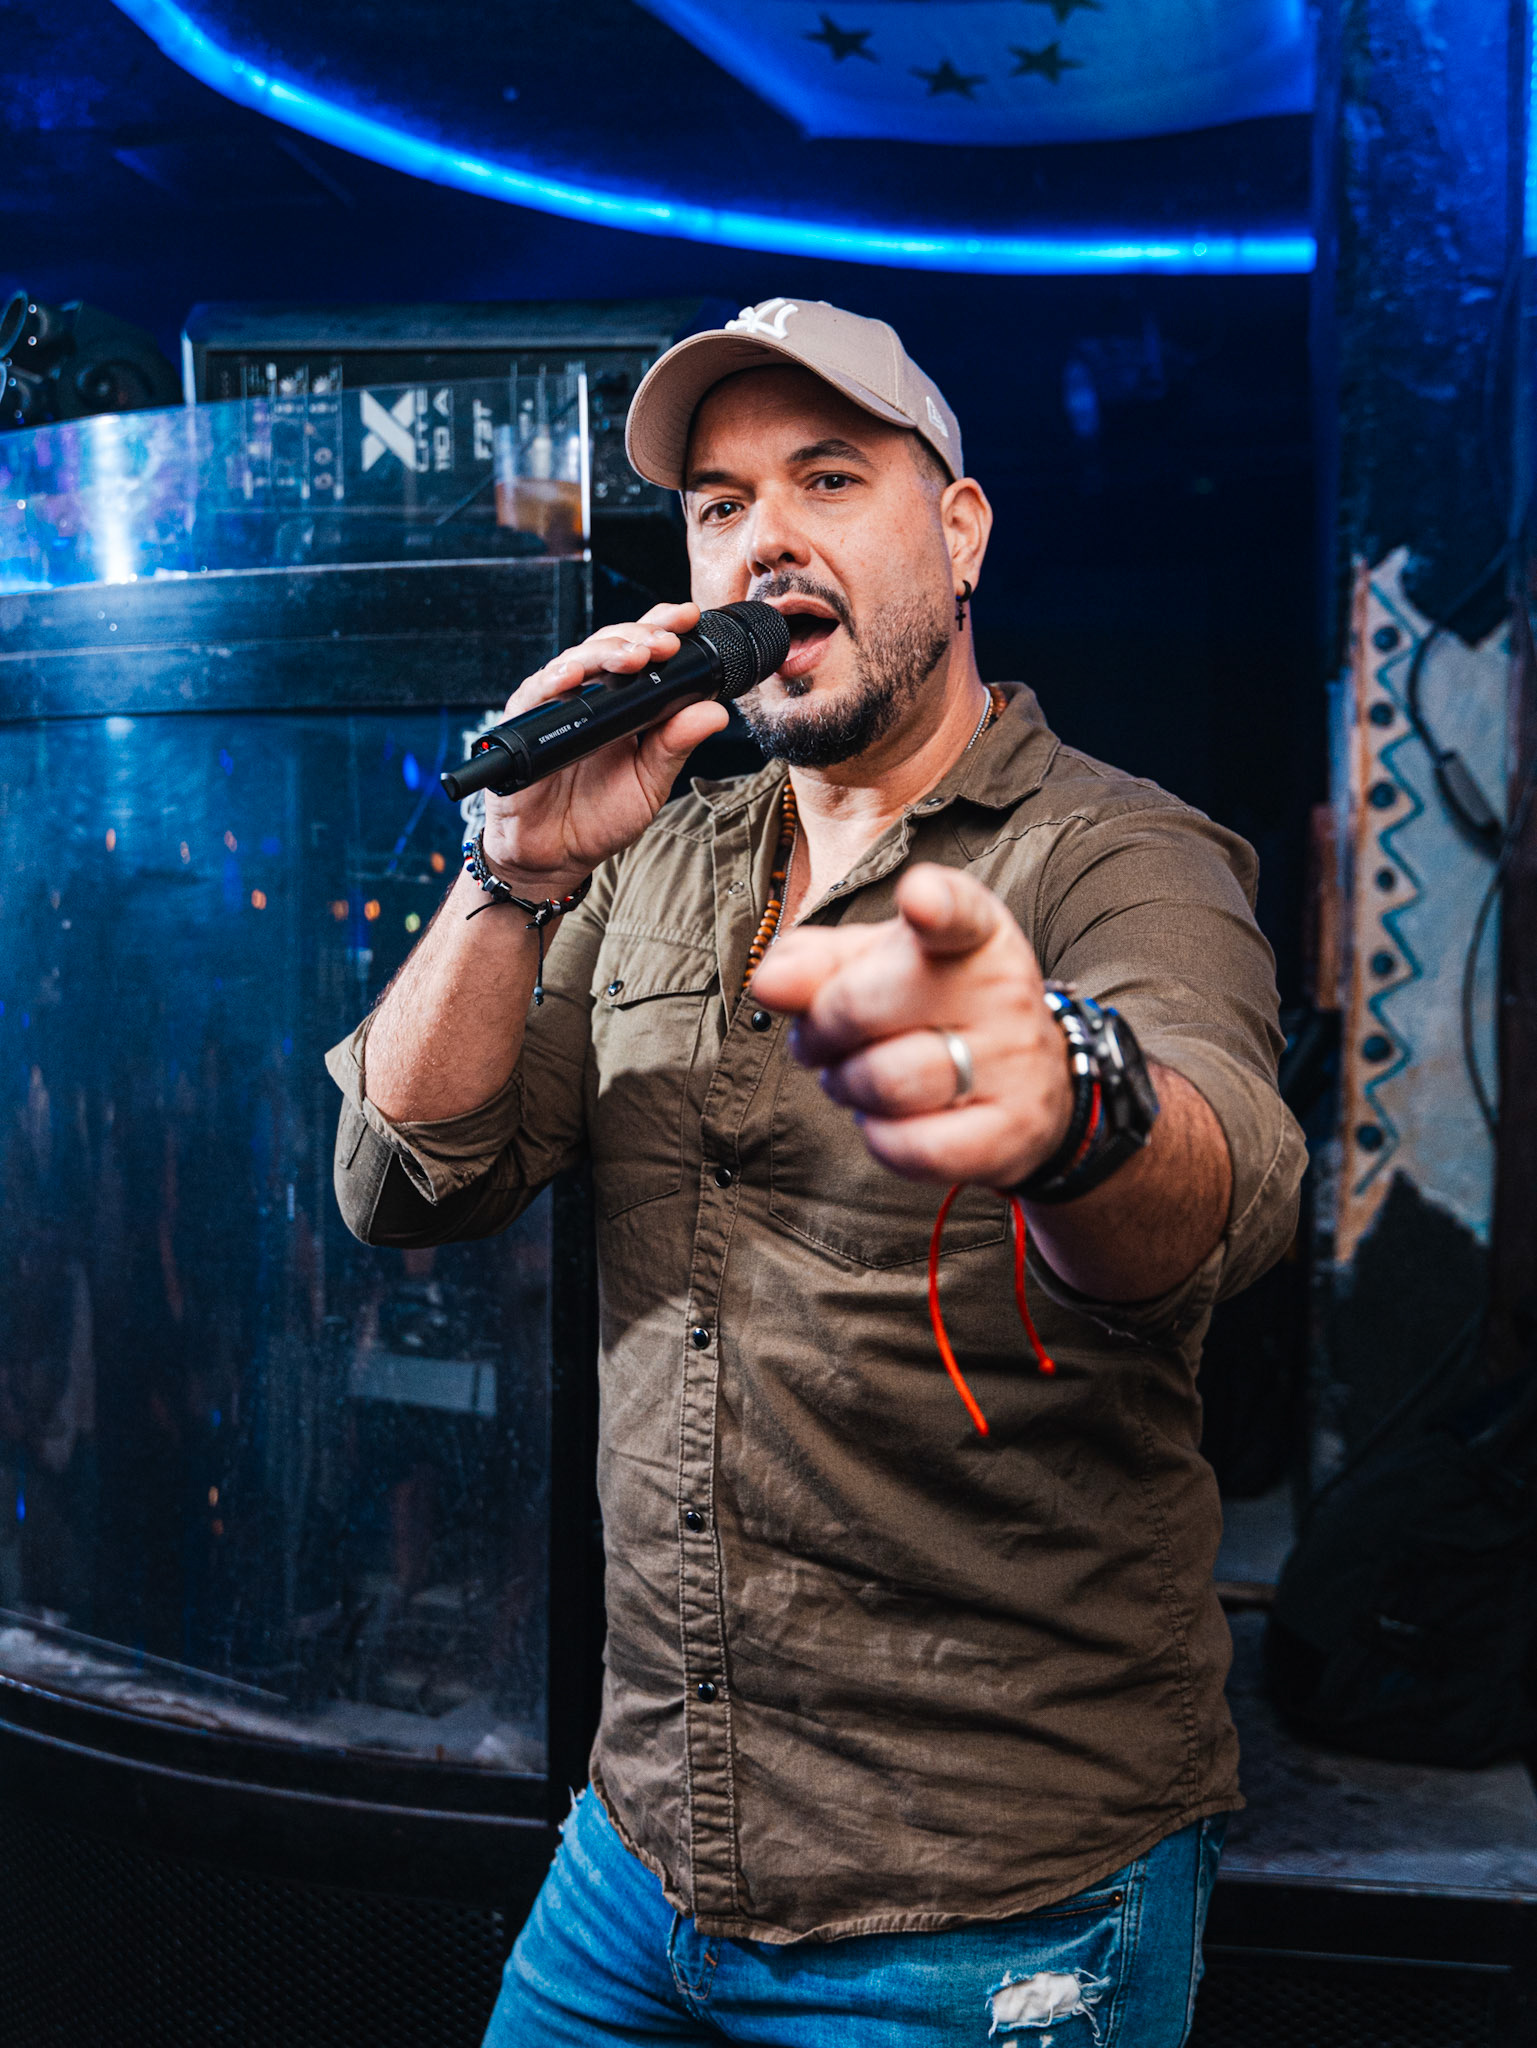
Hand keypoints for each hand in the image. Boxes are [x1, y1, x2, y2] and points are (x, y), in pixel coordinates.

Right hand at [479, 601, 729, 894]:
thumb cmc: (599, 817)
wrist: (554, 856)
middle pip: (611, 644)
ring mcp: (555, 704)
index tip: (690, 617)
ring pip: (578, 658)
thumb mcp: (649, 782)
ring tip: (636, 655)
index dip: (663, 626)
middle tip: (668, 642)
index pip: (642, 649)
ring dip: (607, 651)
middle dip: (642, 636)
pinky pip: (536, 692)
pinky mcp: (523, 722)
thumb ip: (676, 745)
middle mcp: (588, 694)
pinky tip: (574, 676)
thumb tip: (715, 712)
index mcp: (622, 702)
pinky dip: (555, 679)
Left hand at [749, 864, 1074, 1187]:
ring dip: (845, 1087)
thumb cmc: (931, 1008)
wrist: (1030, 1081)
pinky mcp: (1012, 1131)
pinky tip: (888, 1121)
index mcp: (971, 932)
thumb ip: (814, 962)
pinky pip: (914, 1146)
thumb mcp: (878, 965)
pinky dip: (880, 1139)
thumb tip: (768, 984)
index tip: (918, 899)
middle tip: (817, 1041)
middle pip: (864, 1006)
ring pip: (885, 1082)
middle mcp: (1003, 989)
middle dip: (818, 1030)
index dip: (933, 905)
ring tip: (854, 1080)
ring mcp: (1015, 1063)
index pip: (956, 912)